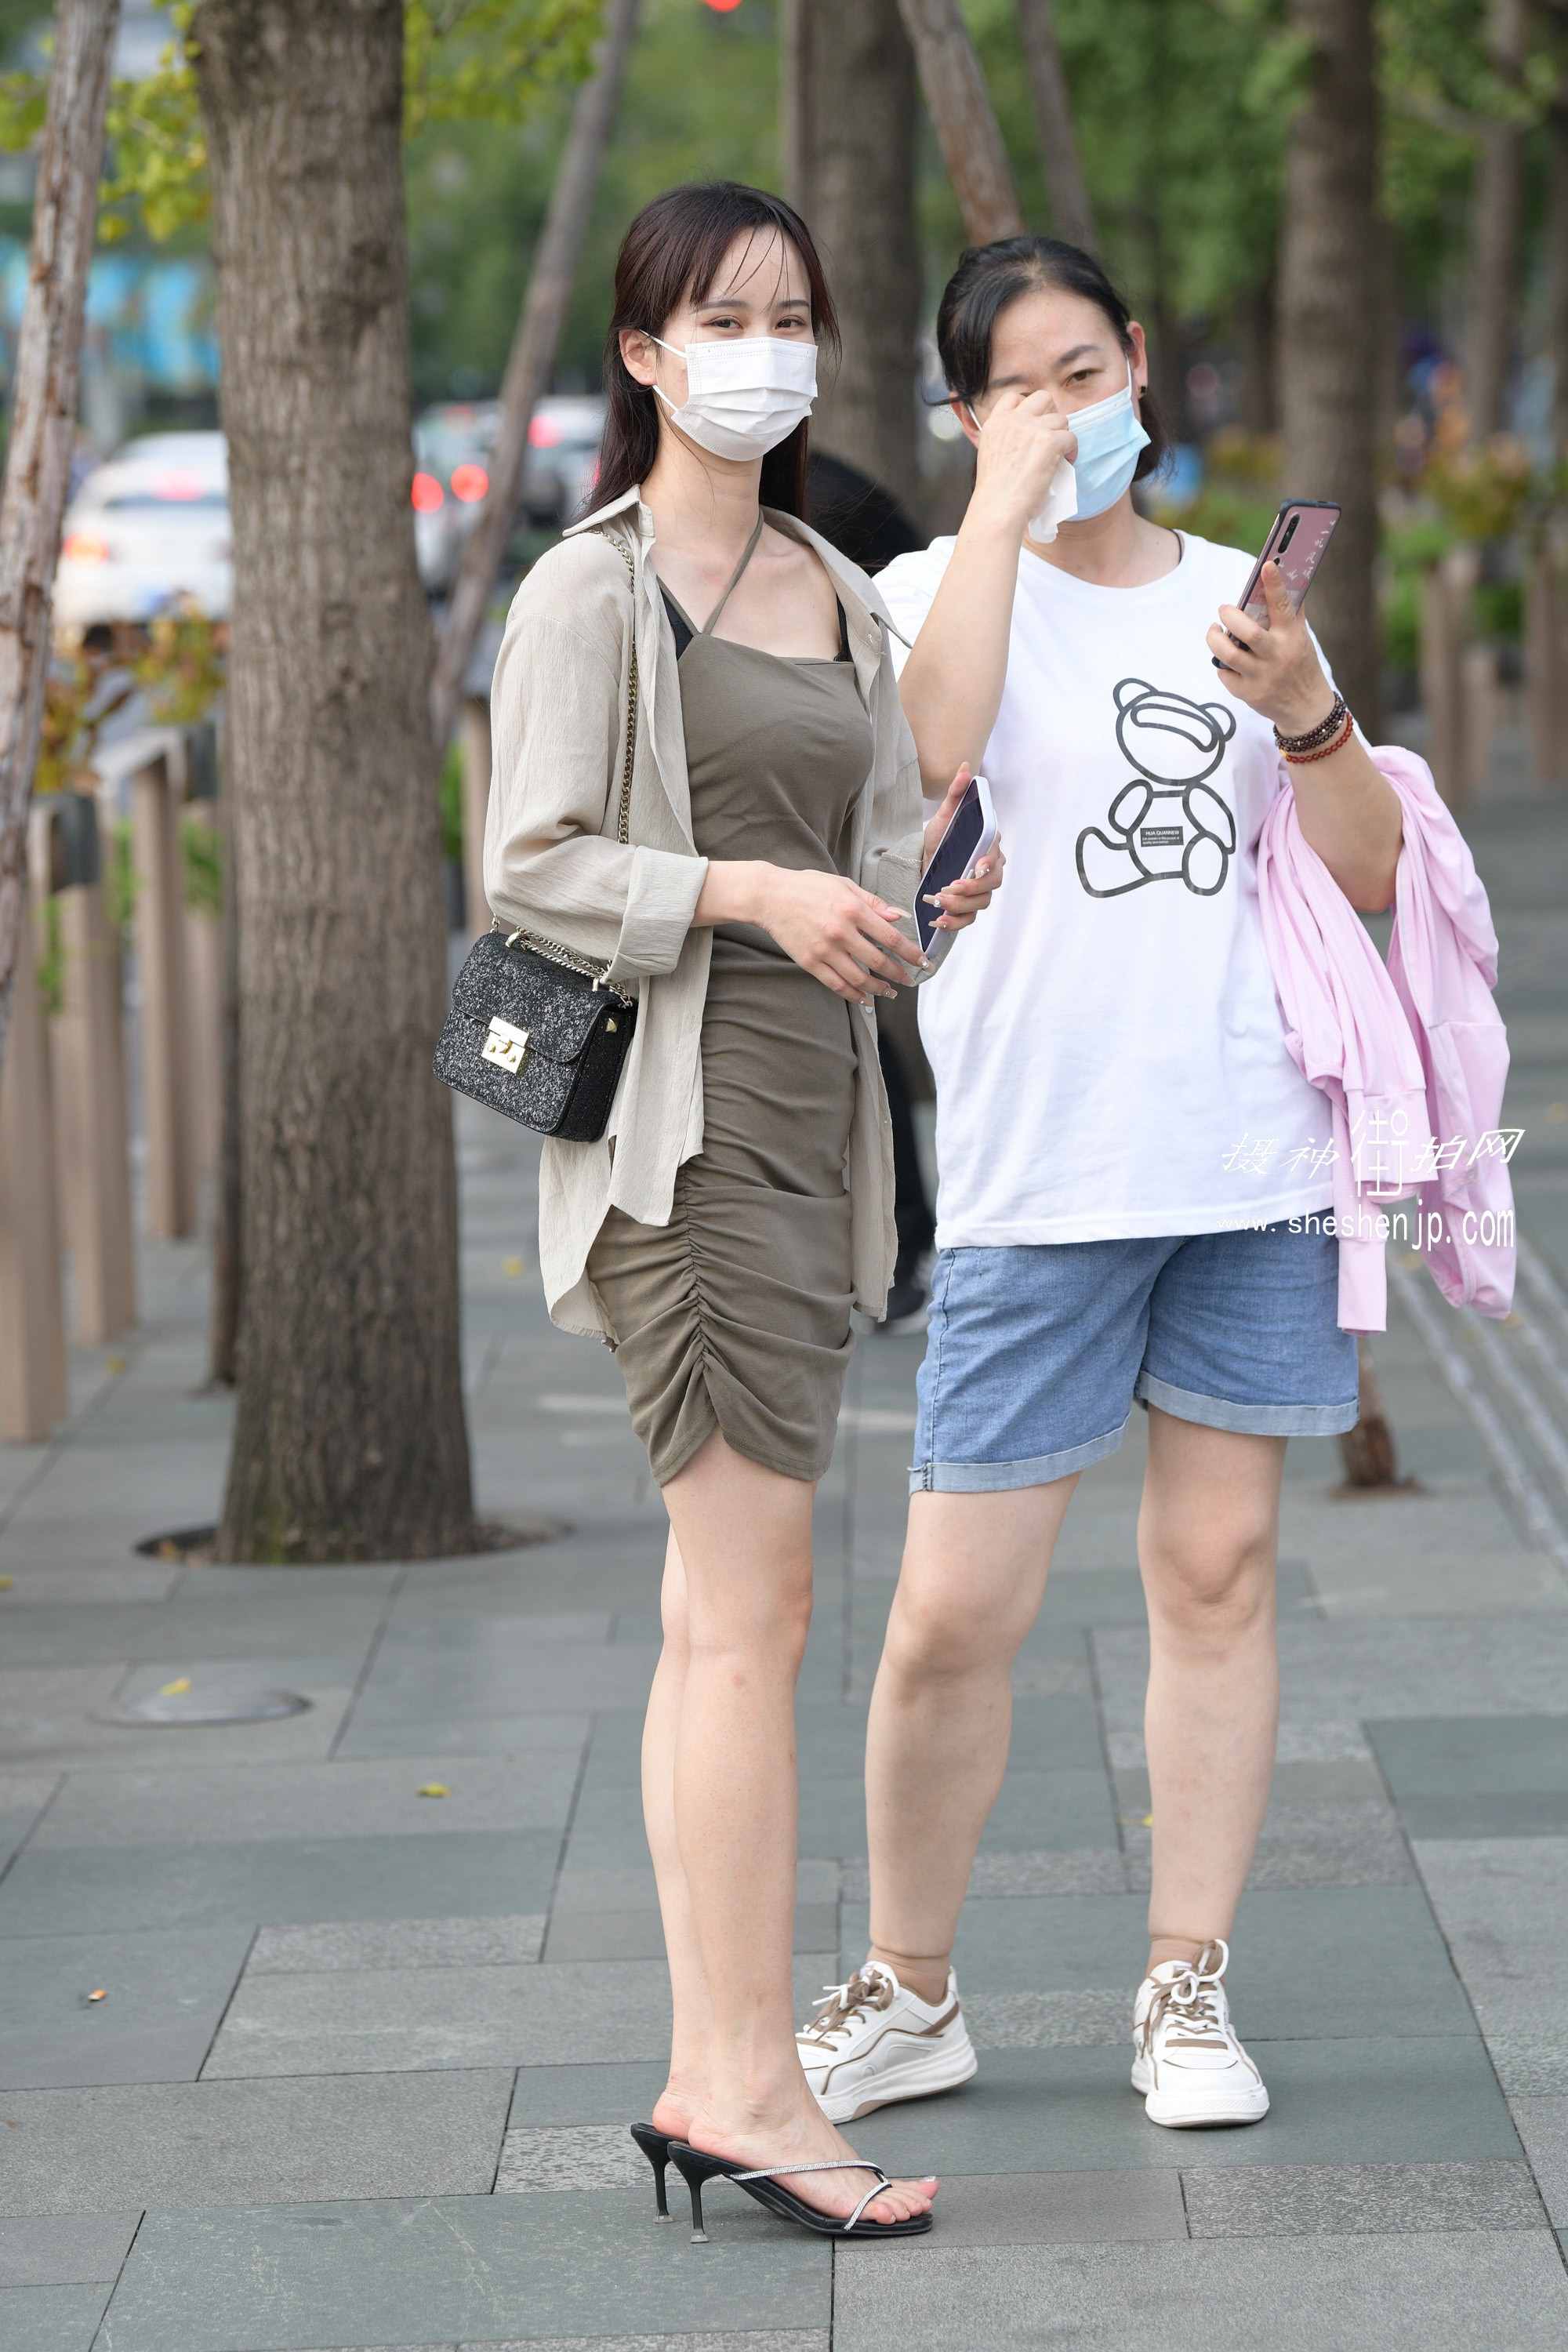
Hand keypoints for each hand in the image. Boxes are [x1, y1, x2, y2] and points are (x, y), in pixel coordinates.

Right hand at [755, 866, 926, 1004]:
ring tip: (889, 992)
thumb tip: (899, 917)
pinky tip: (864, 998)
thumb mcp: (844, 886)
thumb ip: (873, 903)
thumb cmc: (808, 887)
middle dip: (898, 975)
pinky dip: (853, 995)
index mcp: (853, 910)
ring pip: (859, 978)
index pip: (891, 938)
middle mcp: (841, 932)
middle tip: (909, 981)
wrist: (770, 897)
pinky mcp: (810, 963)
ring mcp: (824, 950)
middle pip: (878, 962)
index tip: (922, 962)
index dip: (910, 953)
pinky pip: (836, 985)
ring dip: (878, 989)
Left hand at [920, 765, 1005, 934]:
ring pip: (981, 903)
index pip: (995, 857)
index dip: (988, 863)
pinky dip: (955, 923)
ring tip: (938, 901)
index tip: (976, 866)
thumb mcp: (945, 815)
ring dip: (960, 905)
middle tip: (948, 887)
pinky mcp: (968, 907)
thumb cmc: (940, 838)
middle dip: (971, 888)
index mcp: (988, 847)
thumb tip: (965, 769)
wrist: (925, 859)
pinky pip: (969, 920)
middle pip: (992, 884)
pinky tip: (938, 920)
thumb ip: (956, 794)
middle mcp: (989, 870)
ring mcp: (980, 890)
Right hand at [967, 387, 1077, 537]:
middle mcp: (1013, 420)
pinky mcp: (1050, 441)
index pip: (1013, 397)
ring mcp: (1032, 428)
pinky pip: (1071, 437)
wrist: (998, 507)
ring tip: (1060, 453)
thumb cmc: (994, 491)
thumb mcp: (990, 454)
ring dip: (1062, 434)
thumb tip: (1026, 440)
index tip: (1033, 422)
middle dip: (1050, 413)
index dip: (1028, 407)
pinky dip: (1072, 450)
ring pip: (1061, 418)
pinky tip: (1066, 461)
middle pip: (1042, 398)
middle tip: (1051, 433)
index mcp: (995, 423)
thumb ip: (1005, 439)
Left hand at [1207, 560, 1338, 735]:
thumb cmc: (1300, 664)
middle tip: (1224, 610)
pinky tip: (1227, 660)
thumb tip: (1280, 579)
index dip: (1274, 584)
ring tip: (1214, 631)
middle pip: (1246, 631)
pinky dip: (1221, 663)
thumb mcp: (1301, 638)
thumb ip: (1289, 613)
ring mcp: (1261, 676)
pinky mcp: (1248, 693)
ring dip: (1214, 638)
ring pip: (1227, 654)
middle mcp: (1277, 655)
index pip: (1283, 606)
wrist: (1306, 707)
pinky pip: (1224, 673)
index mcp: (1292, 636)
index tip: (1267, 565)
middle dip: (1229, 615)